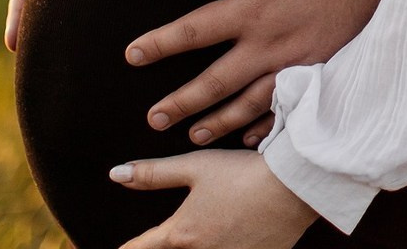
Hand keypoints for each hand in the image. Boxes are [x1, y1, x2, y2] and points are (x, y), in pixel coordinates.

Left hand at [110, 150, 317, 248]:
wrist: (290, 189)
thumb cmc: (241, 173)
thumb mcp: (195, 166)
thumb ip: (154, 173)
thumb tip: (116, 174)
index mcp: (183, 233)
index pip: (144, 246)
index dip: (131, 248)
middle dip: (168, 246)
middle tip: (176, 234)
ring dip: (201, 245)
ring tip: (208, 231)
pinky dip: (229, 247)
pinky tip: (234, 237)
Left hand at [127, 0, 406, 145]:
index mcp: (252, 7)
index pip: (194, 31)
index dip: (160, 44)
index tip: (133, 55)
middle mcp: (268, 43)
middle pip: (215, 80)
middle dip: (181, 100)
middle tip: (154, 118)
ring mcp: (295, 62)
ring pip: (248, 102)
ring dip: (217, 120)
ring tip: (193, 134)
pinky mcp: (319, 71)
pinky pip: (285, 108)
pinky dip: (263, 125)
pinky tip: (248, 135)